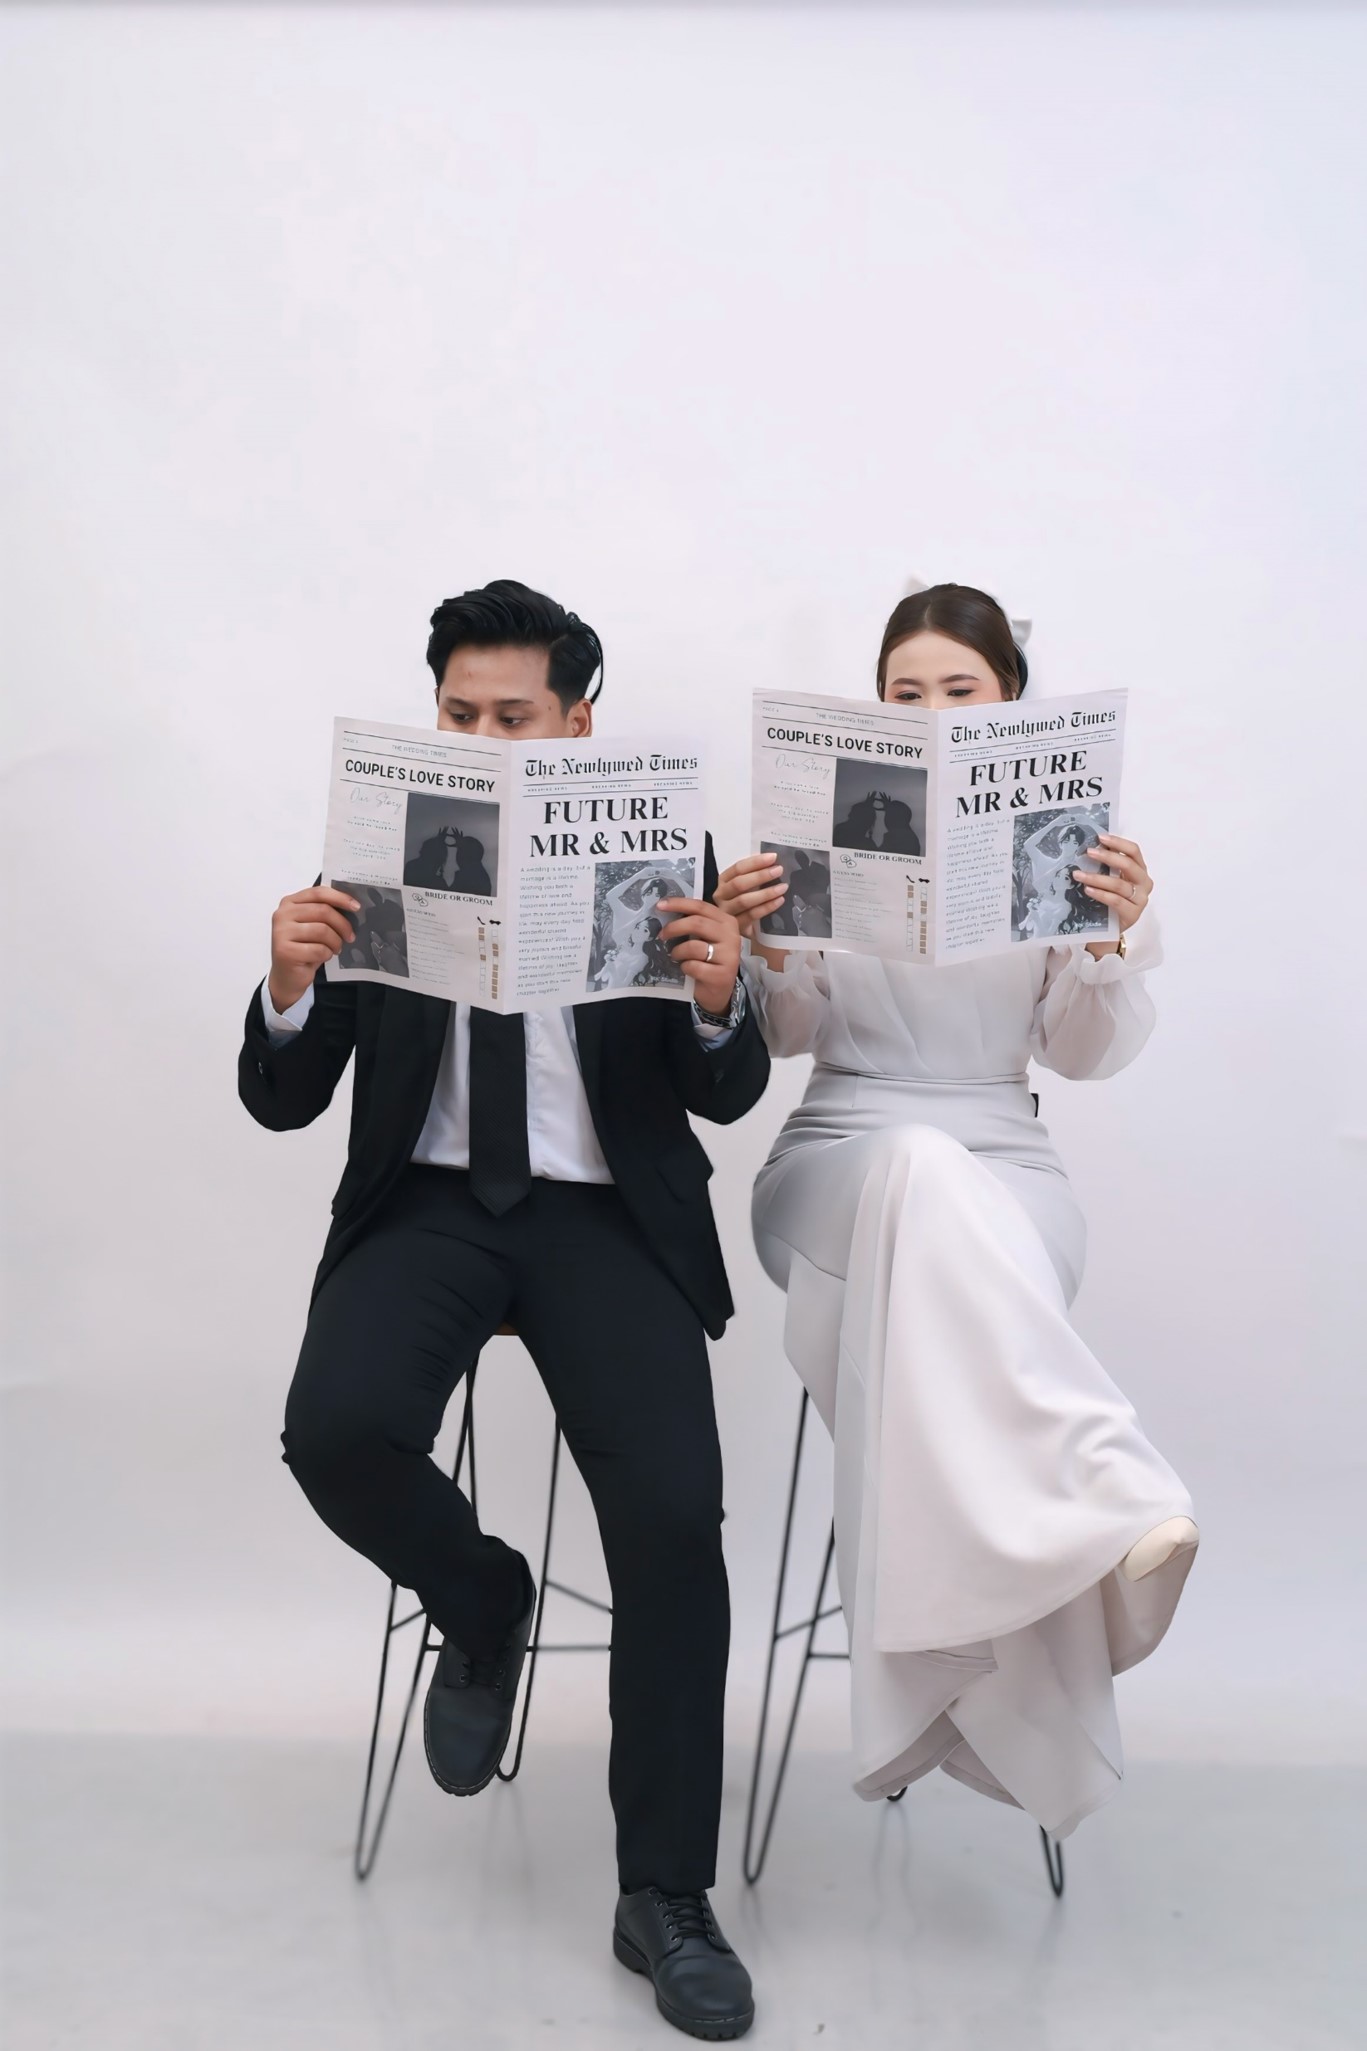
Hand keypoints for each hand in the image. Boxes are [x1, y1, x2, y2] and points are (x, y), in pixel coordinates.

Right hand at [269, 885, 359, 1011]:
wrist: (287, 976)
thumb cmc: (303, 948)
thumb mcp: (313, 925)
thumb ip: (323, 912)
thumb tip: (352, 905)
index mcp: (289, 903)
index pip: (318, 892)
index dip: (340, 898)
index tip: (356, 907)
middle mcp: (282, 914)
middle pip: (323, 911)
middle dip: (342, 925)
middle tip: (350, 936)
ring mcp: (281, 933)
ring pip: (323, 930)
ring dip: (335, 942)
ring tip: (335, 948)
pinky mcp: (285, 951)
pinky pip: (318, 949)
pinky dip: (327, 954)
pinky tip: (324, 957)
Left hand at [656, 898, 742, 1014]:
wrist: (719, 991)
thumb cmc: (708, 960)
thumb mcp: (705, 938)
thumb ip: (694, 923)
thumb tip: (665, 910)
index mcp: (727, 922)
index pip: (701, 907)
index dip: (679, 904)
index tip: (659, 905)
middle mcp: (731, 936)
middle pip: (696, 923)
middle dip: (674, 928)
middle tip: (662, 935)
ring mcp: (729, 956)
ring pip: (694, 946)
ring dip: (678, 952)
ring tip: (676, 957)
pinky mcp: (722, 975)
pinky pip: (694, 966)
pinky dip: (685, 967)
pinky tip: (687, 970)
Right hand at [714, 853, 787, 937]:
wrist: (741, 928)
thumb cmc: (747, 901)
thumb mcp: (748, 886)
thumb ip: (756, 874)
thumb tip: (775, 862)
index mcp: (724, 880)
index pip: (738, 868)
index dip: (756, 862)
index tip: (773, 857)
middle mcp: (721, 895)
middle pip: (739, 884)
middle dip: (760, 876)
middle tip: (778, 871)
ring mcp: (726, 911)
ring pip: (744, 901)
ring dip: (765, 893)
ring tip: (783, 887)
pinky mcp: (735, 926)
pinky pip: (751, 915)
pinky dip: (766, 907)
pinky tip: (779, 901)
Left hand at [1075, 834, 1152, 938]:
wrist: (1110, 928)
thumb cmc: (1110, 899)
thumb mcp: (1111, 879)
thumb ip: (1108, 866)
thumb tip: (1091, 847)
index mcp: (1140, 870)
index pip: (1134, 851)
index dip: (1118, 843)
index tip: (1100, 838)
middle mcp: (1144, 883)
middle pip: (1128, 865)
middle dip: (1107, 857)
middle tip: (1088, 853)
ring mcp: (1141, 899)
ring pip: (1119, 884)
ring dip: (1096, 877)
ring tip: (1079, 874)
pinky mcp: (1133, 914)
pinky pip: (1115, 900)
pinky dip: (1100, 894)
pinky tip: (1088, 889)